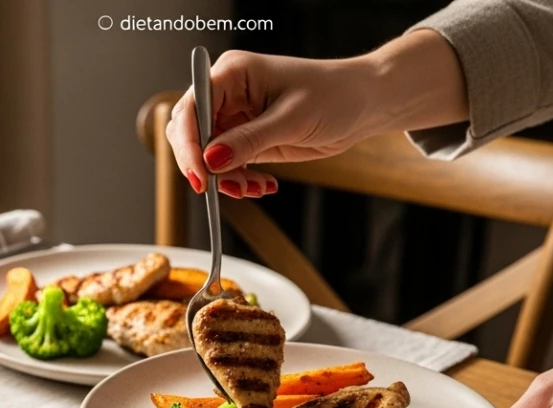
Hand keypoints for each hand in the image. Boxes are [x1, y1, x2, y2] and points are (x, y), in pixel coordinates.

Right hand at [166, 31, 467, 197]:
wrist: (363, 104)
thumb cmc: (335, 94)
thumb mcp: (291, 120)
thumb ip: (248, 141)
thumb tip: (210, 161)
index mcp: (233, 74)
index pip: (191, 109)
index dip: (189, 144)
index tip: (200, 175)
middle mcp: (227, 93)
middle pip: (189, 133)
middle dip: (204, 165)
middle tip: (223, 187)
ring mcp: (235, 116)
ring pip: (206, 155)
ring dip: (224, 178)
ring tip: (252, 188)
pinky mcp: (245, 137)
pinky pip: (226, 165)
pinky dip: (238, 180)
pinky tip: (262, 185)